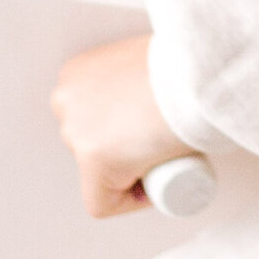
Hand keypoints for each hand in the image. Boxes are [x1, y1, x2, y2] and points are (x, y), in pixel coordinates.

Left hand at [51, 31, 191, 219]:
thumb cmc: (181, 63)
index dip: (118, 130)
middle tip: (158, 146)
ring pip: (96, 171)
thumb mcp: (146, 55)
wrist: (193, 76)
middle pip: (90, 140)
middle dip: (121, 149)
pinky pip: (102, 202)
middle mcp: (65, 100)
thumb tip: (156, 78)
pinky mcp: (92, 162)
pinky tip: (150, 194)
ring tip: (160, 166)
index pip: (88, 115)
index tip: (148, 132)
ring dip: (125, 173)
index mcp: (74, 73)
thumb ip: (140, 63)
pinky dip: (126, 203)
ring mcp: (75, 132)